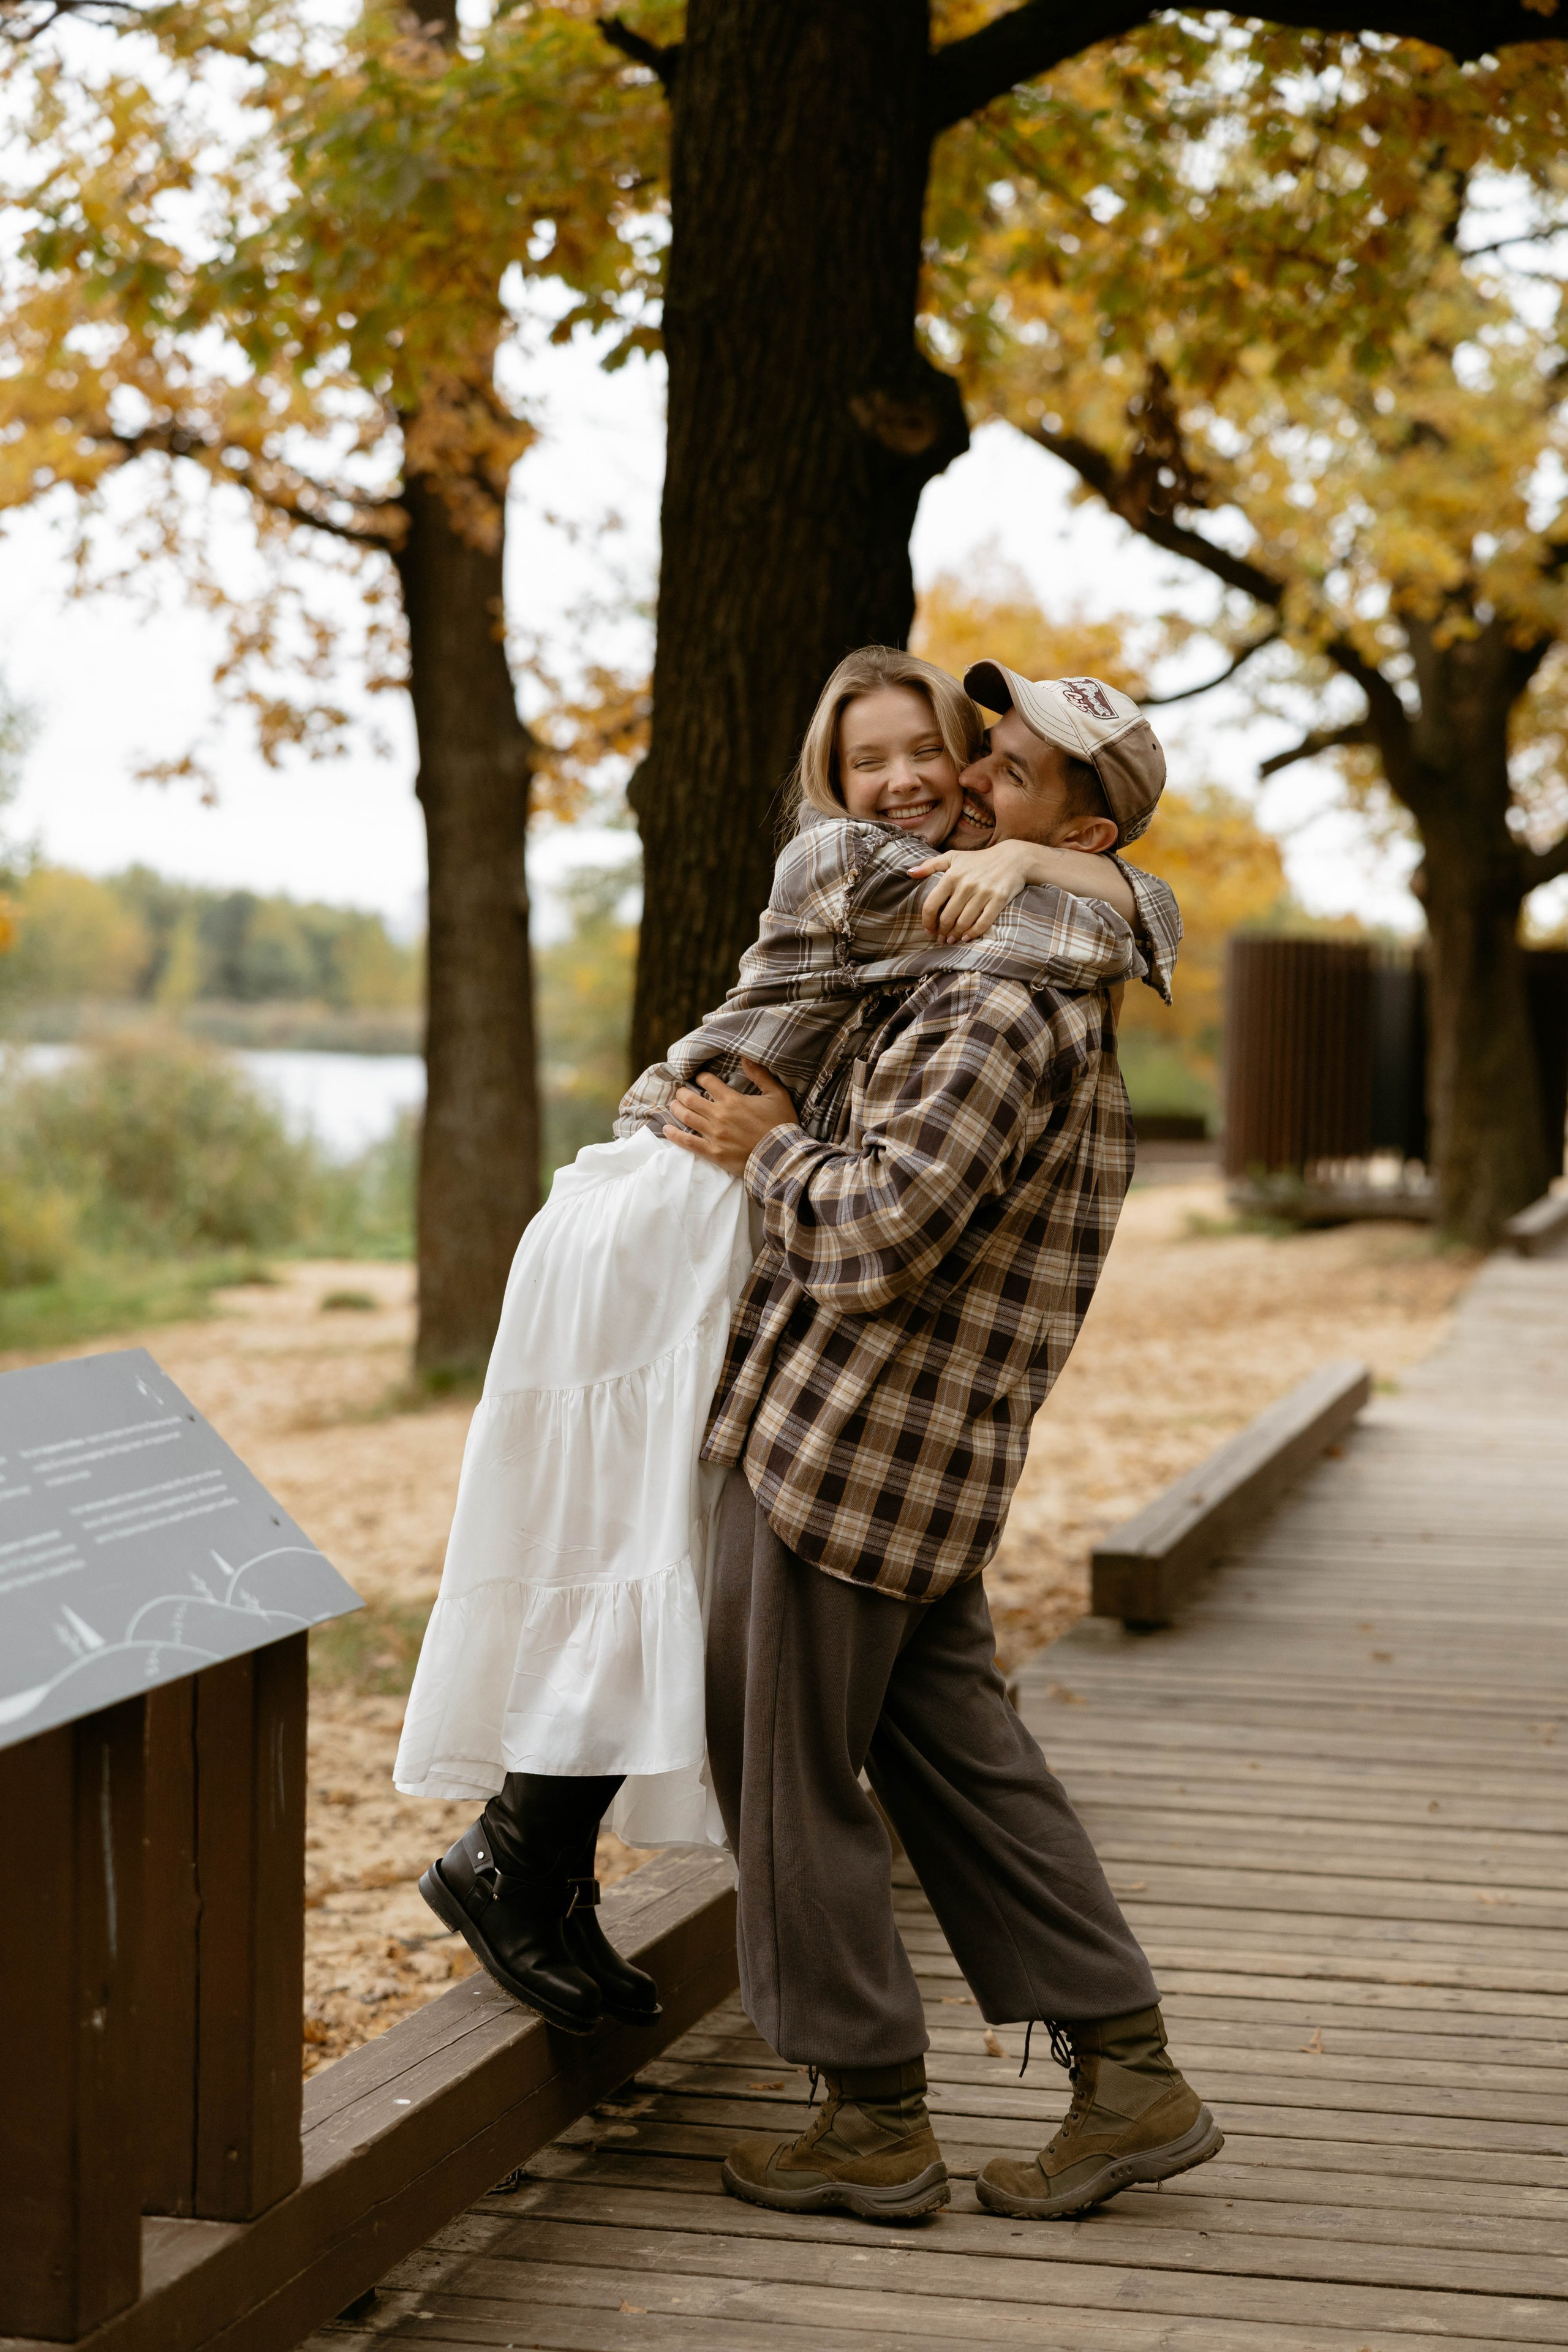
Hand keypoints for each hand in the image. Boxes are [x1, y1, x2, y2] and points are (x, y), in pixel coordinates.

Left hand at [663, 1057, 796, 1175]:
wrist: (782, 1157)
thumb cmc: (781, 1125)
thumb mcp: (777, 1095)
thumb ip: (761, 1075)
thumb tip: (747, 1058)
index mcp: (733, 1100)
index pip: (707, 1082)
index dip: (701, 1078)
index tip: (699, 1079)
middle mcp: (720, 1115)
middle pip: (691, 1099)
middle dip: (682, 1092)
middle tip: (680, 1092)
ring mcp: (714, 1135)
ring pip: (686, 1117)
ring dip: (676, 1108)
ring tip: (673, 1105)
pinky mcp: (713, 1152)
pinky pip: (688, 1142)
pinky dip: (674, 1135)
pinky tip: (666, 1129)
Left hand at [909, 842, 1042, 939]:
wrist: (1013, 858)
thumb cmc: (978, 860)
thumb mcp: (953, 857)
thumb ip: (930, 865)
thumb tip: (909, 873)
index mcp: (952, 875)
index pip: (931, 904)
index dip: (927, 921)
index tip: (928, 929)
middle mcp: (966, 884)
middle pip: (947, 918)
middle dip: (942, 932)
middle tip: (941, 937)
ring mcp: (983, 893)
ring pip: (963, 923)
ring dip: (955, 935)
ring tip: (952, 940)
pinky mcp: (998, 899)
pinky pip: (983, 922)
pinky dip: (973, 933)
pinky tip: (967, 937)